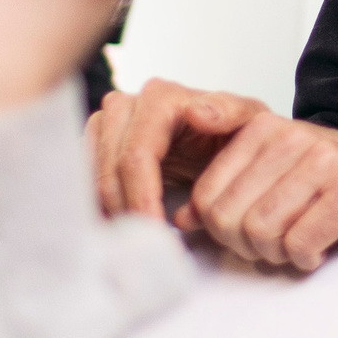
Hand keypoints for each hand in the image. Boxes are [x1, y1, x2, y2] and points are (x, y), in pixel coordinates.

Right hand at [90, 78, 269, 218]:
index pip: (136, 155)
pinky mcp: (98, 144)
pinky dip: (99, 203)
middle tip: (145, 240)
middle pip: (108, 166)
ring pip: (91, 173)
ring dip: (109, 207)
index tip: (155, 230)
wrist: (226, 144)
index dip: (141, 197)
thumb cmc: (240, 133)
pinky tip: (120, 224)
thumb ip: (230, 113)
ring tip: (135, 235)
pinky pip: (85, 177)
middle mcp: (127, 104)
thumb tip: (195, 112)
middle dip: (125, 207)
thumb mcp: (251, 121)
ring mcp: (107, 123)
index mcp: (161, 97)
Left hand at [163, 105, 337, 270]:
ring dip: (277, 253)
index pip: (206, 196)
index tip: (242, 232)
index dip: (218, 229)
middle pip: (229, 218)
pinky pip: (300, 245)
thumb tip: (182, 220)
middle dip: (246, 245)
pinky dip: (307, 256)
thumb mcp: (276, 171)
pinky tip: (319, 244)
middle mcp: (291, 137)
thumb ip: (227, 189)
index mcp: (263, 128)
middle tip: (272, 242)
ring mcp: (322, 162)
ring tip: (296, 241)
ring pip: (261, 234)